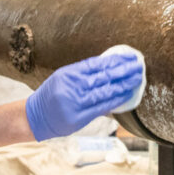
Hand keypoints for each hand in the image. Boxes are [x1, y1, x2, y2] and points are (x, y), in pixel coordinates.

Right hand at [26, 54, 143, 141]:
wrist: (35, 117)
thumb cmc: (53, 95)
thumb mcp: (63, 78)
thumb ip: (83, 73)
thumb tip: (109, 68)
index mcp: (68, 73)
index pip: (96, 64)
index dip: (114, 60)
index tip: (128, 57)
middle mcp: (71, 86)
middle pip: (103, 75)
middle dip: (123, 69)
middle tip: (138, 64)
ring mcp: (75, 102)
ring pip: (104, 91)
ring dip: (123, 84)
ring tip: (137, 78)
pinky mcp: (78, 117)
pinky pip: (101, 107)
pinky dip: (115, 100)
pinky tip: (126, 94)